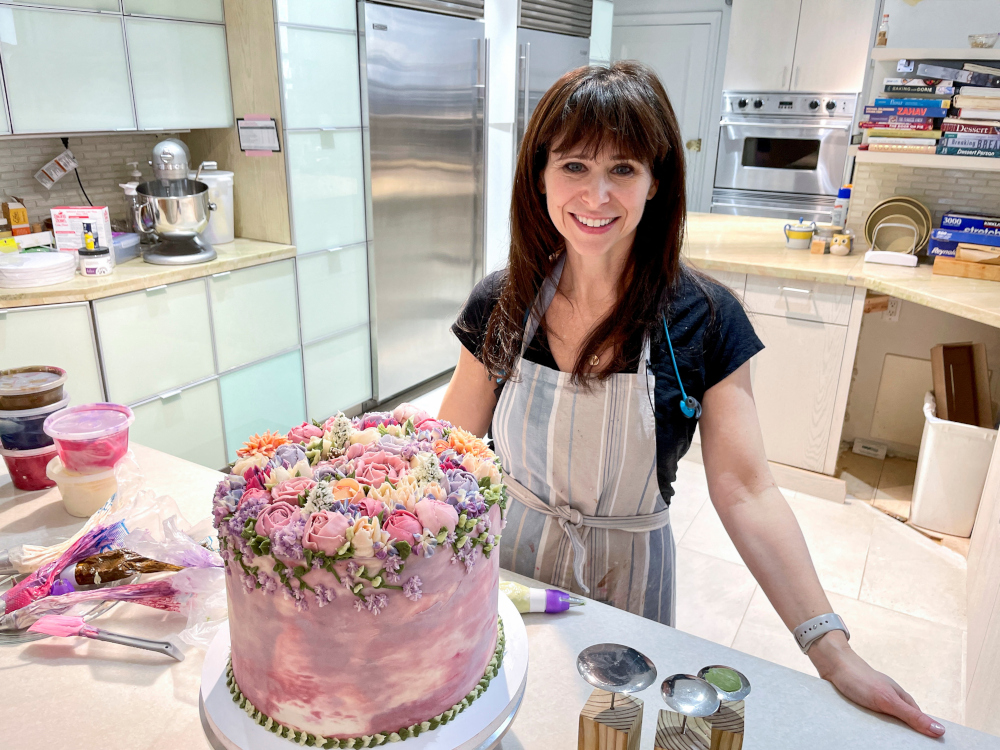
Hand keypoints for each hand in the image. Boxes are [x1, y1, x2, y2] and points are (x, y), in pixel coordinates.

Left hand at [808, 631, 944, 737]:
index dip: (925, 740)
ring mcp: (878, 704)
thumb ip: (912, 716)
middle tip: (897, 747)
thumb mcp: (888, 700)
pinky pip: (871, 724)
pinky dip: (870, 731)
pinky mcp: (863, 706)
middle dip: (902, 740)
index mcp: (904, 701)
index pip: (921, 726)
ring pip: (886, 728)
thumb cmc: (860, 679)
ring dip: (884, 736)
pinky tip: (868, 738)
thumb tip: (940, 731)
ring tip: (882, 745)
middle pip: (903, 729)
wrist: (833, 665)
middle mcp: (892, 702)